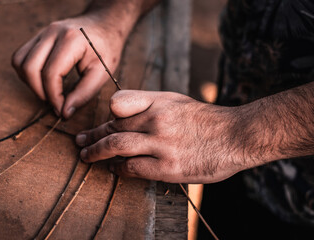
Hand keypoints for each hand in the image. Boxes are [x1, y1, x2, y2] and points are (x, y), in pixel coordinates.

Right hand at [12, 16, 123, 117]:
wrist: (104, 25)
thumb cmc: (106, 49)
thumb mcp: (102, 73)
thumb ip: (84, 94)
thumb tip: (64, 112)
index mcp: (71, 40)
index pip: (51, 73)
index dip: (53, 97)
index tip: (62, 111)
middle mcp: (52, 32)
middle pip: (30, 68)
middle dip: (40, 92)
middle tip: (56, 104)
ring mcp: (43, 32)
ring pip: (20, 62)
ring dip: (30, 83)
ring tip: (49, 93)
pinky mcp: (38, 36)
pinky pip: (20, 57)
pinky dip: (27, 73)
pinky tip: (43, 81)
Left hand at [75, 90, 242, 182]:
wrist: (236, 136)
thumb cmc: (205, 119)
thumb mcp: (177, 101)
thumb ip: (150, 105)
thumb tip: (123, 116)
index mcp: (159, 101)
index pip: (118, 103)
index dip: (106, 114)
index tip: (102, 123)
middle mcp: (157, 119)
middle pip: (112, 127)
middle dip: (92, 136)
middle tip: (79, 142)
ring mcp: (161, 143)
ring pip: (115, 147)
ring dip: (96, 153)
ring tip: (85, 157)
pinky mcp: (167, 166)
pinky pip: (132, 168)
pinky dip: (118, 169)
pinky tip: (113, 170)